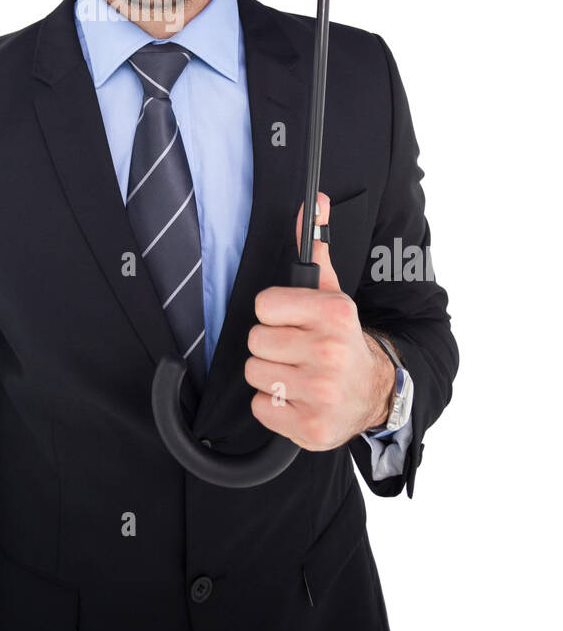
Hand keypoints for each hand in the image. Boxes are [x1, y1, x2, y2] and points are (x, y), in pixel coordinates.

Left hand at [244, 192, 394, 448]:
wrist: (374, 392)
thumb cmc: (343, 340)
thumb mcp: (332, 294)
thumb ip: (315, 251)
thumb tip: (313, 203)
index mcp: (335, 314)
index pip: (263, 305)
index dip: (275, 313)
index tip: (293, 320)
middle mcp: (330, 352)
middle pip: (255, 341)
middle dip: (272, 345)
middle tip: (296, 349)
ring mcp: (322, 392)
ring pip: (256, 374)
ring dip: (271, 375)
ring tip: (297, 373)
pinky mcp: (311, 426)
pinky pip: (262, 407)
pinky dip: (275, 405)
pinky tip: (298, 398)